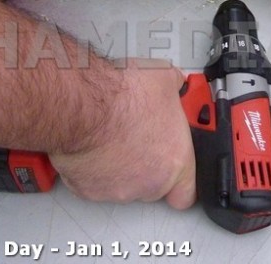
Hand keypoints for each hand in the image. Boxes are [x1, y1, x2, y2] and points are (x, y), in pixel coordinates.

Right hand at [49, 59, 195, 208]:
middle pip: (153, 184)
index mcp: (175, 160)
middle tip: (139, 138)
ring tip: (112, 137)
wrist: (83, 106)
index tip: (174, 164)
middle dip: (148, 164)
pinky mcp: (89, 191)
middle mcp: (150, 183)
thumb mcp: (164, 78)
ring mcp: (119, 190)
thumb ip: (175, 87)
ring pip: (124, 184)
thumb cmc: (121, 97)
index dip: (180, 179)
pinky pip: (95, 183)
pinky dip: (94, 168)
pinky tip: (94, 145)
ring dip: (121, 166)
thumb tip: (175, 83)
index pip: (187, 192)